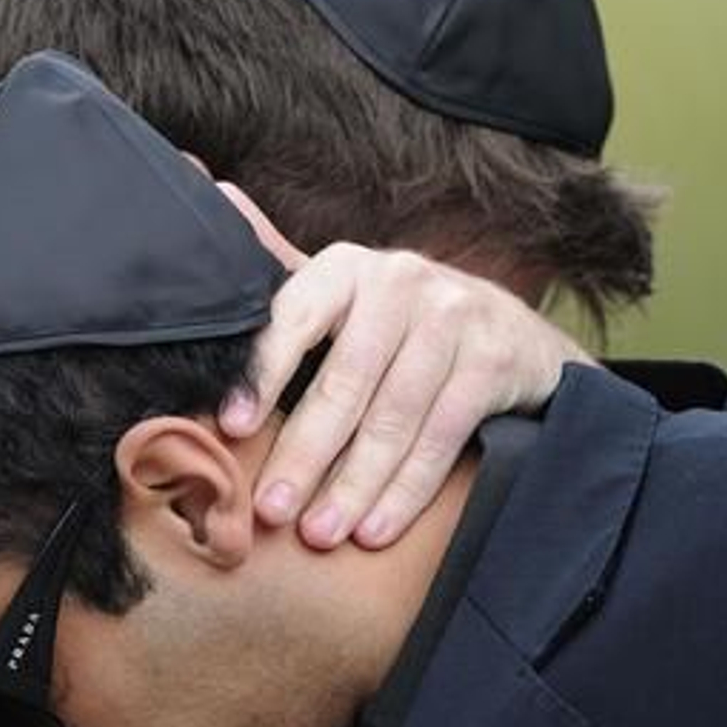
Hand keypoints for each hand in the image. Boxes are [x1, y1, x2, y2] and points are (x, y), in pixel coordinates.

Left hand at [216, 182, 593, 548]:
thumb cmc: (399, 327)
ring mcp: (454, 317)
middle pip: (344, 381)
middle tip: (272, 510)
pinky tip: (376, 530)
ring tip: (320, 534)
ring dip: (353, 484)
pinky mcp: (495, 359)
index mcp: (346, 268)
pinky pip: (442, 435)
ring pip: (393, 416)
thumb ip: (280, 271)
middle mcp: (401, 281)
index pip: (293, 319)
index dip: (261, 374)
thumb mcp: (341, 298)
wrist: (514, 337)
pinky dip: (406, 490)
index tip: (230, 428)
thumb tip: (212, 193)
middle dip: (304, 453)